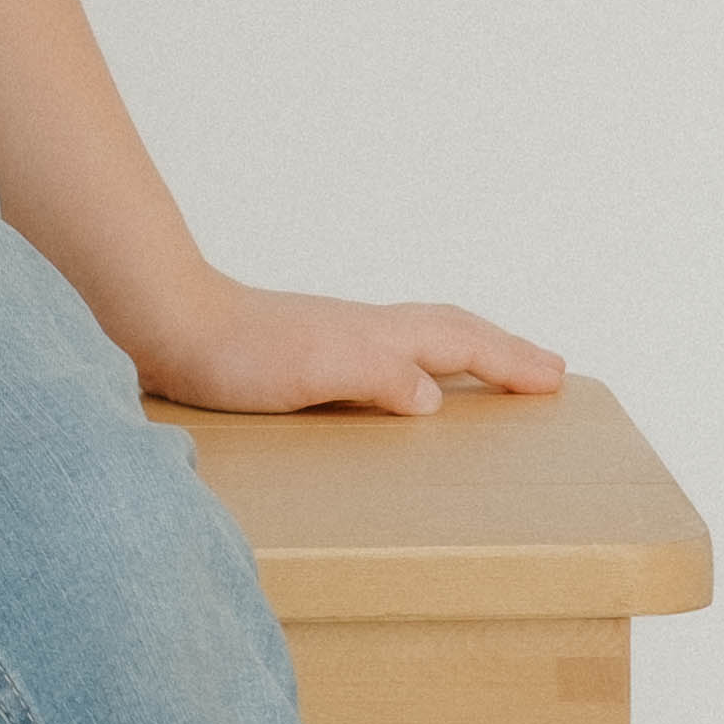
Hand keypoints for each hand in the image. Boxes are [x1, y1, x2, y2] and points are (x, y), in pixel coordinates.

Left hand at [133, 275, 566, 420]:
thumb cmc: (235, 353)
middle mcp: (363, 332)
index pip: (460, 343)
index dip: (510, 361)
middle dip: (502, 351)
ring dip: (463, 354)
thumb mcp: (316, 369)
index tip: (557, 378)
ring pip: (417, 340)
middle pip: (450, 332)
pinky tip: (396, 390)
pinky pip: (383, 359)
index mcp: (377, 336)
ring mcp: (333, 341)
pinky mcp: (302, 359)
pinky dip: (414, 367)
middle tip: (547, 370)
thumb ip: (378, 376)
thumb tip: (435, 397)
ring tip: (489, 375)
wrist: (165, 326)